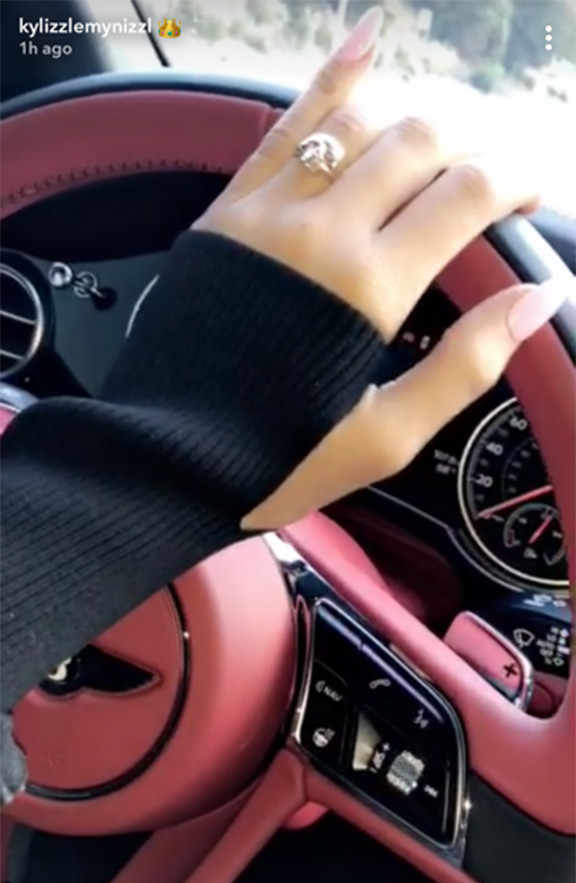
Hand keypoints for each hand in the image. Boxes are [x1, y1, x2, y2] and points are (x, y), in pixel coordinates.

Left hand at [194, 7, 572, 528]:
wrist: (164, 460)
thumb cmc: (279, 458)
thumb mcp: (388, 435)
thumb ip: (467, 364)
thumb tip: (538, 296)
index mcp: (369, 288)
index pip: (466, 195)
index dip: (514, 183)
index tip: (529, 200)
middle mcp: (321, 231)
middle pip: (420, 144)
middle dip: (473, 147)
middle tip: (492, 176)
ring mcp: (267, 211)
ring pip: (358, 123)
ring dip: (413, 119)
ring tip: (443, 139)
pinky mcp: (228, 211)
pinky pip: (285, 126)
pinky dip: (330, 80)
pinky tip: (366, 43)